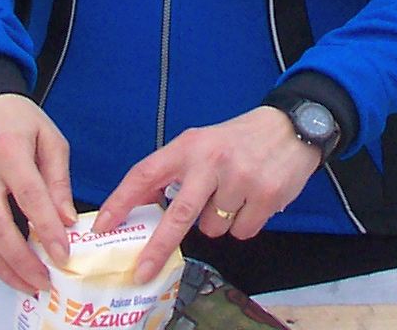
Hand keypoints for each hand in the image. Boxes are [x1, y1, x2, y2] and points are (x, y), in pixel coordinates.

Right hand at [0, 94, 76, 292]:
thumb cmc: (19, 120)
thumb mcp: (50, 139)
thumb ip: (58, 181)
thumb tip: (66, 221)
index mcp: (9, 151)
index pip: (29, 197)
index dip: (46, 229)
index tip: (62, 254)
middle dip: (20, 260)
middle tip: (43, 281)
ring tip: (25, 283)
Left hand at [95, 106, 323, 282]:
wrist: (292, 126)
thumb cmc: (240, 139)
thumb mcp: (203, 143)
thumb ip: (177, 170)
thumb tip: (147, 204)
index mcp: (189, 146)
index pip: (145, 174)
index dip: (121, 201)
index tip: (103, 225)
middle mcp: (211, 161)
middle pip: (178, 215)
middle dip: (158, 247)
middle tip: (141, 271)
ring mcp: (240, 178)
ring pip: (213, 228)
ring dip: (218, 221)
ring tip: (234, 195)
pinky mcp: (265, 196)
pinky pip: (241, 231)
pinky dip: (244, 223)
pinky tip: (253, 200)